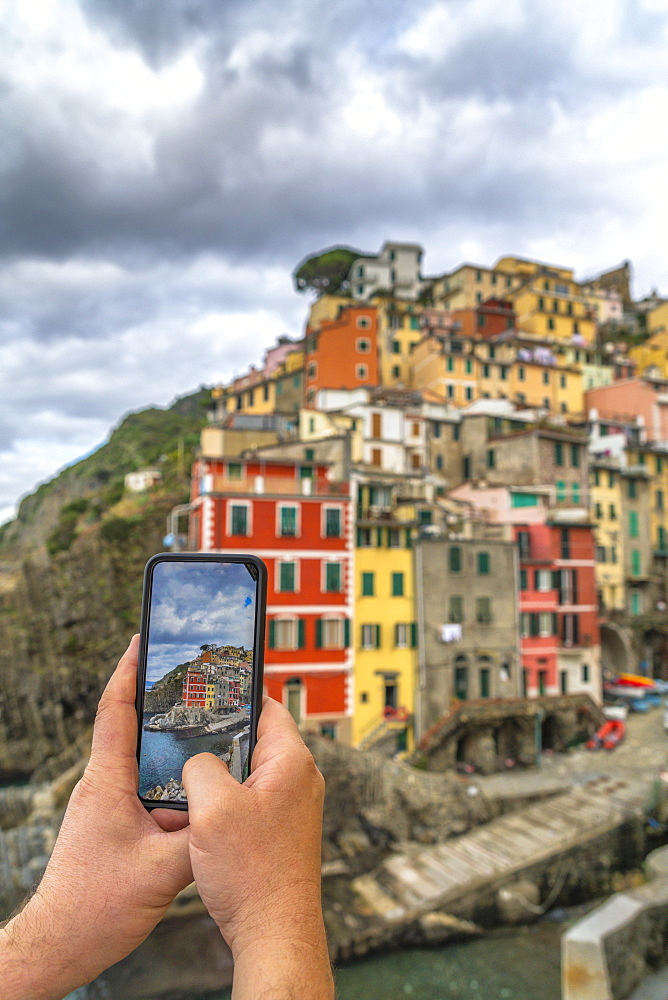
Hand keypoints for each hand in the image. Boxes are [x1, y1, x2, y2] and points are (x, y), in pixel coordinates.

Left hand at [0, 635, 192, 999]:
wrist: (61, 945)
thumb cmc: (94, 907)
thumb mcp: (161, 871)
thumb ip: (201, 837)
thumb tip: (232, 810)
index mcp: (107, 781)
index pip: (115, 711)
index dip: (129, 672)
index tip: (143, 639)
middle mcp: (106, 785)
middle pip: (135, 728)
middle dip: (163, 700)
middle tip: (196, 677)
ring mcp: (111, 805)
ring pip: (148, 763)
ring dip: (175, 748)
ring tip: (211, 732)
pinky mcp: (120, 825)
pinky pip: (152, 791)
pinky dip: (176, 783)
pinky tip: (203, 791)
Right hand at [182, 697, 333, 999]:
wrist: (274, 931)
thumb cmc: (254, 875)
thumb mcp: (212, 809)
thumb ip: (201, 768)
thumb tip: (197, 762)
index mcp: (291, 762)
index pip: (266, 707)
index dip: (236, 694)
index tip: (209, 686)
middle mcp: (299, 779)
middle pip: (255, 738)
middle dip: (221, 736)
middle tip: (188, 729)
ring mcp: (291, 805)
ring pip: (249, 770)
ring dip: (220, 771)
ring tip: (189, 772)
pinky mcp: (280, 828)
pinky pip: (250, 797)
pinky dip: (226, 797)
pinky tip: (200, 809)